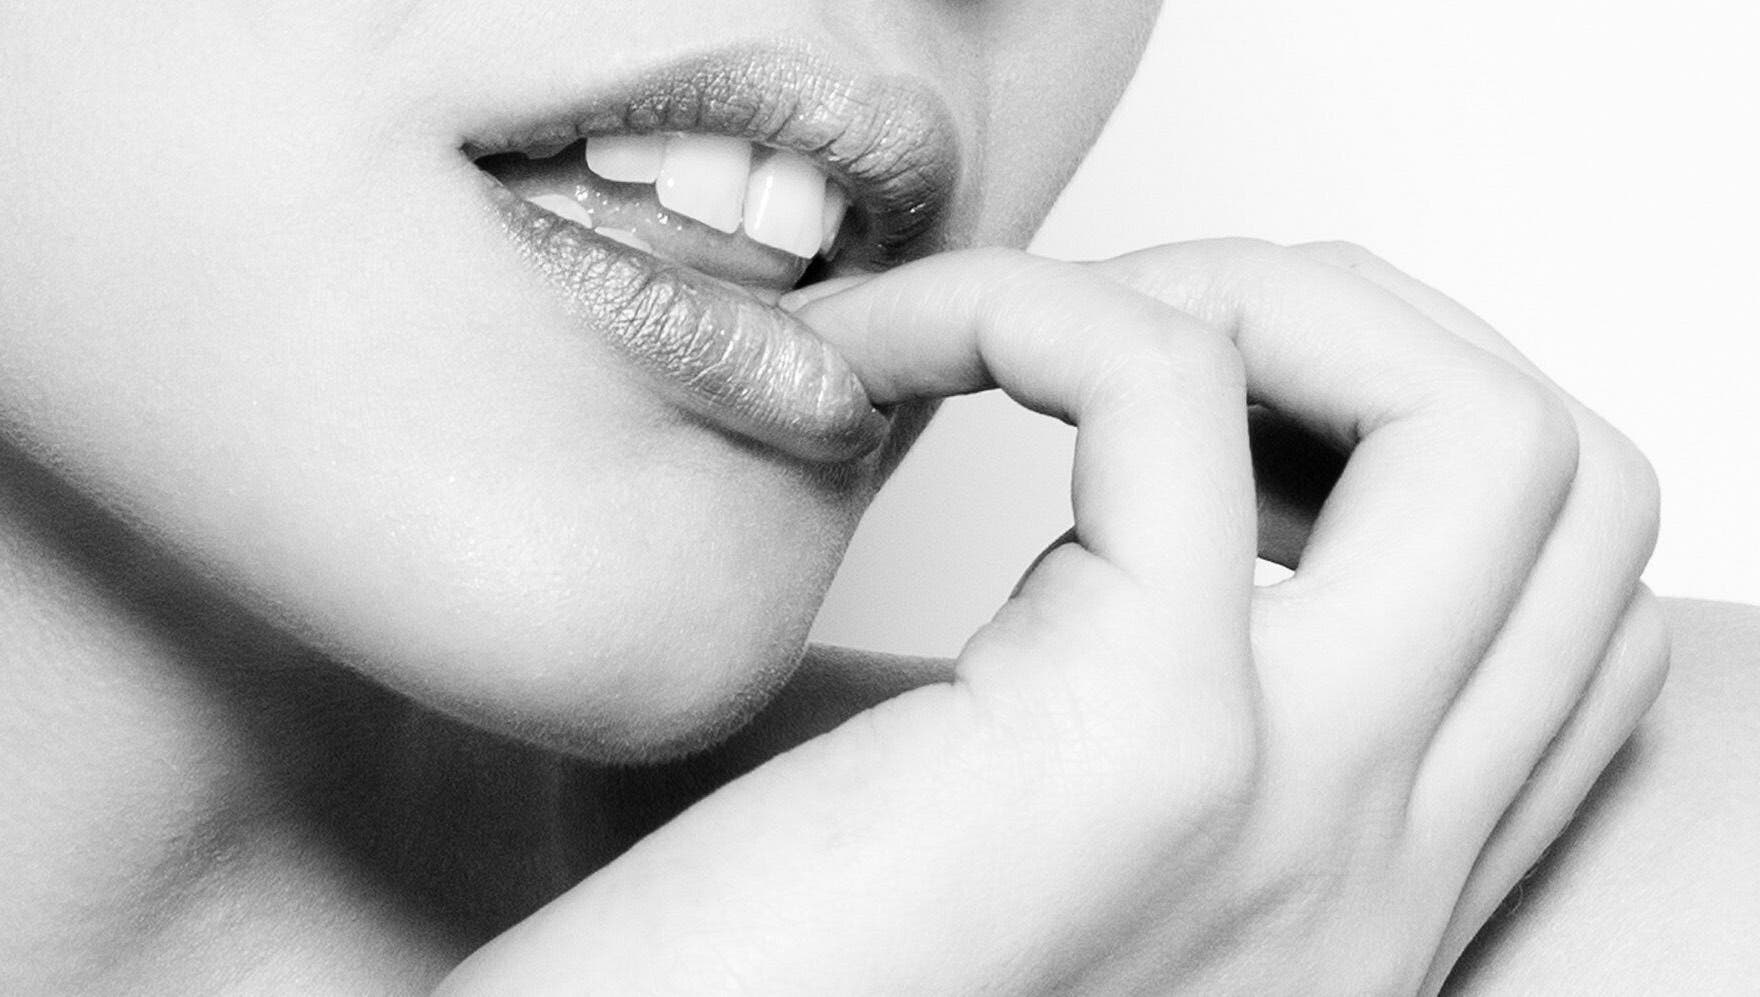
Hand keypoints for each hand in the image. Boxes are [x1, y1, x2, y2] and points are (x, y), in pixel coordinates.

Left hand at [437, 241, 1664, 994]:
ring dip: (1257, 294)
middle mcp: (1373, 866)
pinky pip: (1166, 387)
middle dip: (1363, 332)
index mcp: (1347, 882)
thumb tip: (1083, 519)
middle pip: (1570, 485)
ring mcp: (1296, 809)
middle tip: (1137, 336)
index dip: (1392, 448)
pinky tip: (886, 354)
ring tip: (1048, 337)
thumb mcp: (1013, 837)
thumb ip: (1095, 710)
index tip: (1181, 429)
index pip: (1560, 609)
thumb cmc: (767, 978)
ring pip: (1483, 431)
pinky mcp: (1135, 744)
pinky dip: (1029, 301)